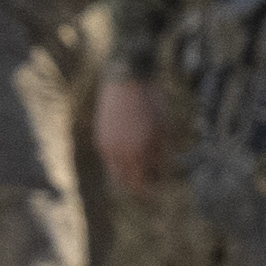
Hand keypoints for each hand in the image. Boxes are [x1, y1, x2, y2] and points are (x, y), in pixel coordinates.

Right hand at [94, 69, 168, 192]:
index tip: (160, 184)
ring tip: (142, 168)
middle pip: (127, 183)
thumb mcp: (166, 126)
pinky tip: (131, 156)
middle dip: (139, 184)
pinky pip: (109, 160)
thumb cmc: (152, 101)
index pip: (141, 183)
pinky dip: (119, 163)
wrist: (127, 79)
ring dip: (127, 175)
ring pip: (115, 174)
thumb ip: (163, 153)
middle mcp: (119, 153)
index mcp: (138, 151)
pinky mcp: (100, 138)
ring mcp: (107, 146)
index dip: (152, 186)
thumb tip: (162, 171)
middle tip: (151, 180)